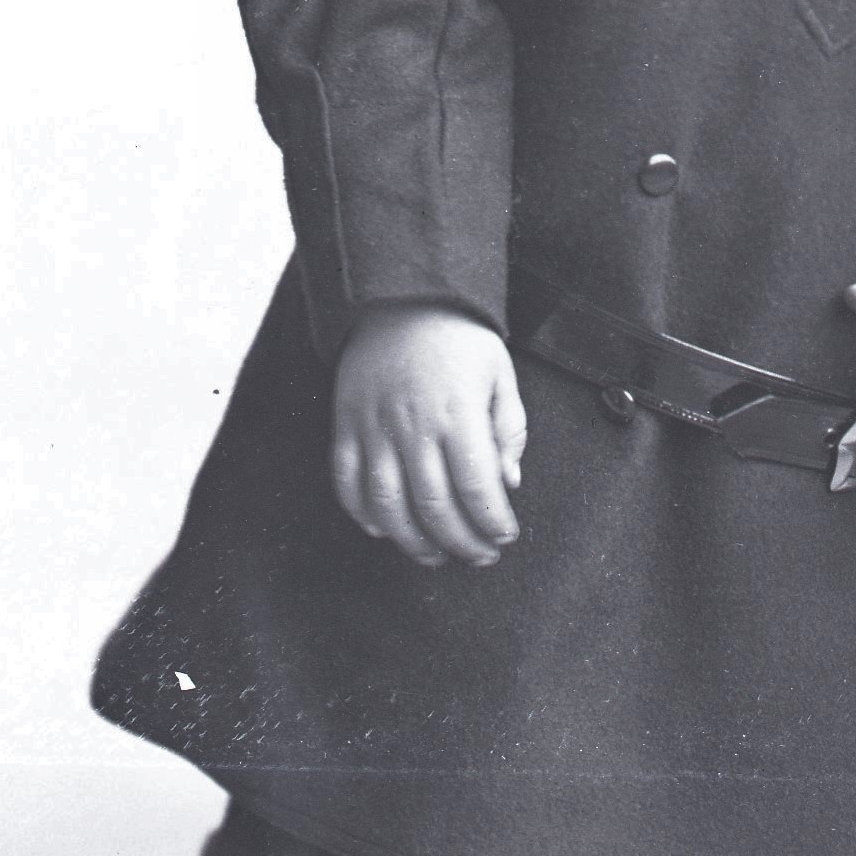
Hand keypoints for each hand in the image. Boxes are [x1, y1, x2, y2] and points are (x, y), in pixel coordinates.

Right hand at [331, 304, 527, 566]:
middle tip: (480, 555)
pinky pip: (347, 482)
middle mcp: (413, 427)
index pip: (477, 487)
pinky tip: (385, 529)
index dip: (492, 521)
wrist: (403, 298)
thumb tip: (508, 483)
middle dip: (462, 542)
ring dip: (414, 542)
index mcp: (458, 414)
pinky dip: (363, 514)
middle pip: (435, 507)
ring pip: (389, 506)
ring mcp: (374, 429)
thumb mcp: (500, 374)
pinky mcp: (346, 426)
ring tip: (436, 556)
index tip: (505, 536)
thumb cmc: (459, 338)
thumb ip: (508, 430)